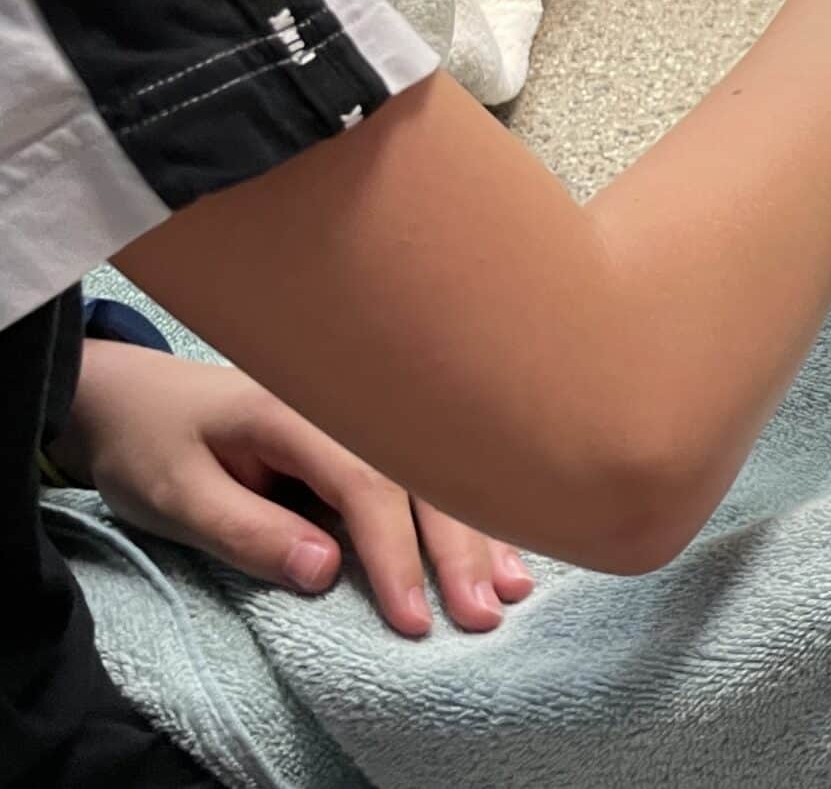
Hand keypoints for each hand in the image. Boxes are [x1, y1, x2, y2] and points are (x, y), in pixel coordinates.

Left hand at [49, 343, 533, 636]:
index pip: (366, 483)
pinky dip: (465, 517)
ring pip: (436, 478)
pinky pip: (426, 478)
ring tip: (512, 591)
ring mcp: (364, 422)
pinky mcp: (368, 441)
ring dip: (477, 534)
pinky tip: (501, 550)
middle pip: (421, 478)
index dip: (394, 553)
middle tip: (483, 614)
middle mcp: (345, 412)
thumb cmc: (152, 446)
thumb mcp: (175, 495)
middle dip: (457, 548)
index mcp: (296, 413)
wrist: (135, 397)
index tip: (413, 617)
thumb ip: (245, 529)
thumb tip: (325, 570)